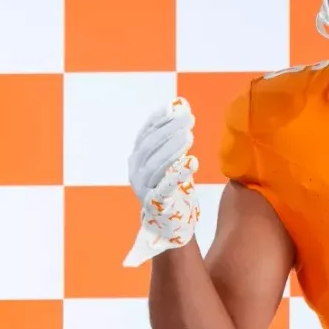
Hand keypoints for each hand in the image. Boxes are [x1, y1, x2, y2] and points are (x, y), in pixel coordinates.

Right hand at [122, 98, 200, 266]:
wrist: (168, 223)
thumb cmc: (171, 186)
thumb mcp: (171, 159)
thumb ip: (173, 135)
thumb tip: (179, 105)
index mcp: (138, 158)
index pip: (145, 134)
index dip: (159, 119)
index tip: (176, 106)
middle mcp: (136, 172)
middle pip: (149, 147)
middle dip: (168, 130)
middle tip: (188, 118)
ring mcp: (143, 188)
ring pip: (155, 165)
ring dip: (172, 148)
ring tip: (189, 135)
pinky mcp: (155, 203)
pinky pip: (164, 187)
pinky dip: (177, 173)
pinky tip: (192, 161)